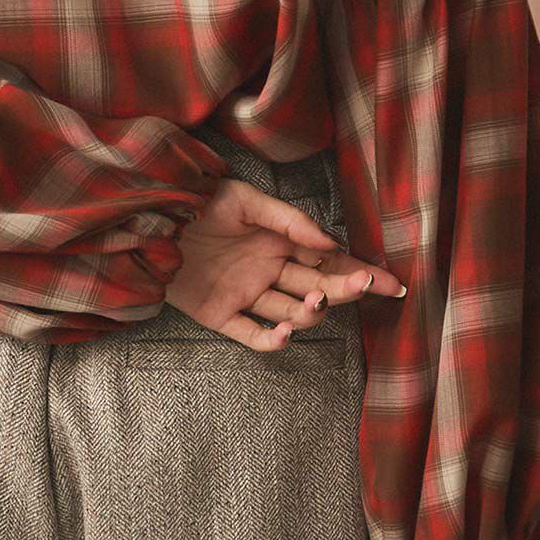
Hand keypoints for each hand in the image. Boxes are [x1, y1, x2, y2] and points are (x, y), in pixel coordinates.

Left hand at [163, 177, 404, 348]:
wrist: (148, 219)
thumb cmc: (196, 201)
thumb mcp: (242, 197)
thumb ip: (287, 220)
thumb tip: (329, 241)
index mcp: (279, 242)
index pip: (329, 260)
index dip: (359, 272)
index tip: (390, 283)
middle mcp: (268, 270)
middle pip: (318, 288)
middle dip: (343, 289)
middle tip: (359, 286)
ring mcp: (247, 295)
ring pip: (292, 313)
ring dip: (309, 312)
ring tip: (315, 301)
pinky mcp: (222, 315)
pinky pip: (252, 335)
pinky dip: (271, 341)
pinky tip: (283, 334)